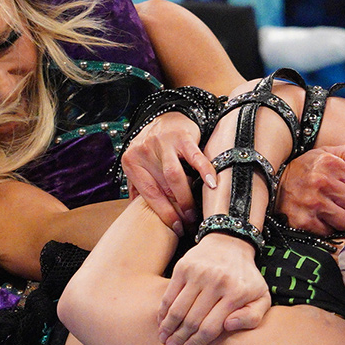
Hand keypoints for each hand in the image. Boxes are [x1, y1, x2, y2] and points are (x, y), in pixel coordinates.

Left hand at [122, 114, 216, 231]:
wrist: (166, 116)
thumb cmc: (153, 147)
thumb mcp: (139, 164)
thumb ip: (137, 186)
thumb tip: (136, 214)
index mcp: (132, 162)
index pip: (148, 194)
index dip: (163, 213)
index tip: (175, 228)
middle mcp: (144, 151)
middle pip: (162, 187)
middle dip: (176, 210)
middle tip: (188, 225)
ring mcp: (163, 143)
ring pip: (174, 176)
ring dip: (185, 198)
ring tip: (194, 213)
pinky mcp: (182, 136)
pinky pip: (194, 157)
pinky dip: (204, 171)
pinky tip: (212, 184)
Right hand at [157, 234, 270, 344]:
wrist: (231, 244)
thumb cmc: (246, 277)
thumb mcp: (261, 297)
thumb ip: (252, 317)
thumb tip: (229, 326)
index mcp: (236, 294)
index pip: (211, 327)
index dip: (197, 343)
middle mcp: (217, 283)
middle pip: (192, 320)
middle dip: (180, 338)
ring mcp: (198, 274)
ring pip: (178, 309)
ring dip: (168, 327)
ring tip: (164, 338)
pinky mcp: (184, 267)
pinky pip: (169, 295)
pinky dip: (163, 311)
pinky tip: (162, 321)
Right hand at [275, 144, 344, 235]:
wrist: (271, 183)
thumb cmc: (306, 169)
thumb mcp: (327, 153)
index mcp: (330, 163)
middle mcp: (321, 182)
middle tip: (344, 201)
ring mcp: (312, 203)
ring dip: (343, 218)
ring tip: (333, 210)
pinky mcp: (304, 222)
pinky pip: (330, 232)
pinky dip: (327, 227)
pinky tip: (320, 217)